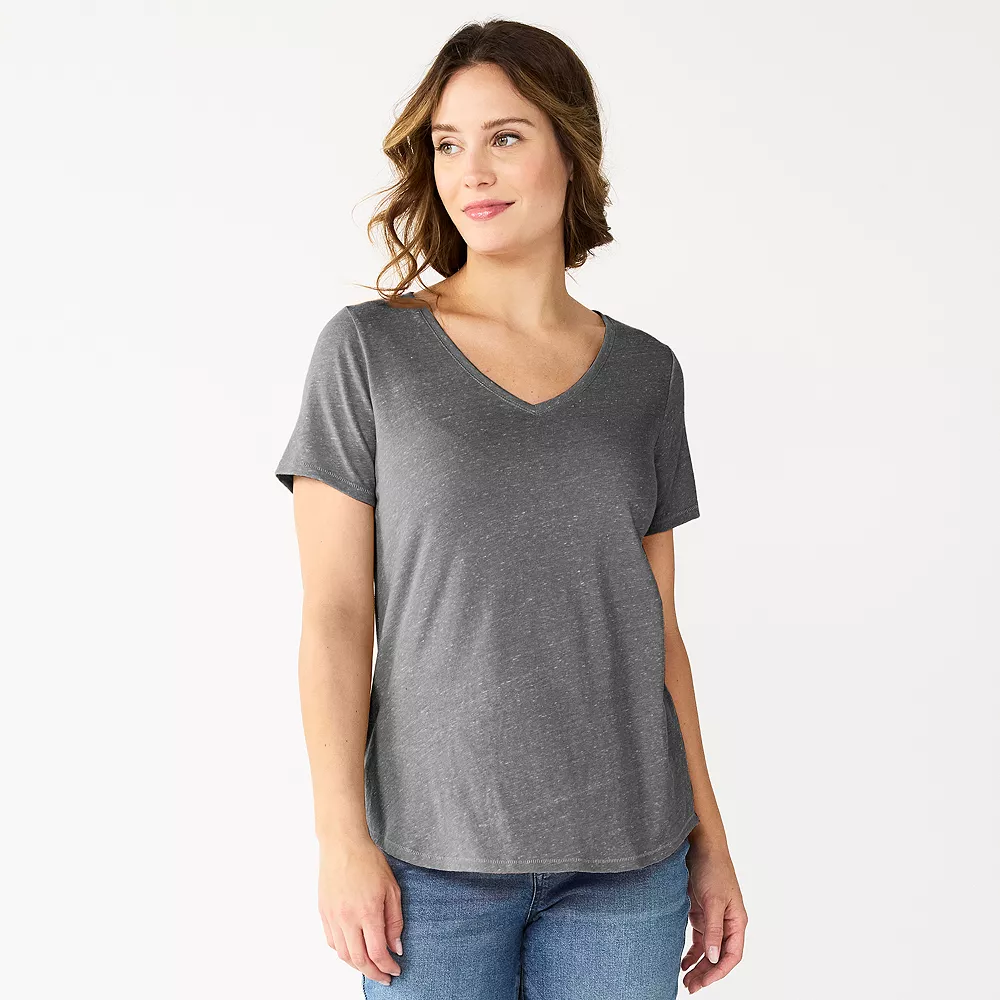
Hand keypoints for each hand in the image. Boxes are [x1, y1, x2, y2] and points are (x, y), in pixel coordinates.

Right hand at [318, 836, 403, 986]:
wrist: (343, 844)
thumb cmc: (369, 861)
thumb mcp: (391, 888)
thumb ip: (395, 921)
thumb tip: (395, 947)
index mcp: (368, 912)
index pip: (378, 952)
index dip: (388, 966)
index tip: (396, 970)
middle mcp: (347, 918)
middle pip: (359, 960)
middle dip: (374, 973)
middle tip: (384, 977)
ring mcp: (333, 917)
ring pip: (343, 954)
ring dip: (358, 966)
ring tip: (370, 967)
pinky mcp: (323, 913)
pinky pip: (332, 942)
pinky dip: (343, 952)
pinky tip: (354, 950)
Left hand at [681, 843, 746, 992]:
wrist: (702, 847)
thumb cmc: (713, 869)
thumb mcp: (713, 900)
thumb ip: (714, 929)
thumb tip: (714, 957)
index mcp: (737, 921)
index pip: (732, 955)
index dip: (719, 971)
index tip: (704, 982)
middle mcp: (727, 923)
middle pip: (719, 956)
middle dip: (707, 973)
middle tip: (691, 987)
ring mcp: (714, 919)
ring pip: (708, 950)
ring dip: (698, 965)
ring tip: (686, 980)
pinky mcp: (701, 913)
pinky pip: (698, 939)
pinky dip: (692, 952)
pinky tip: (683, 962)